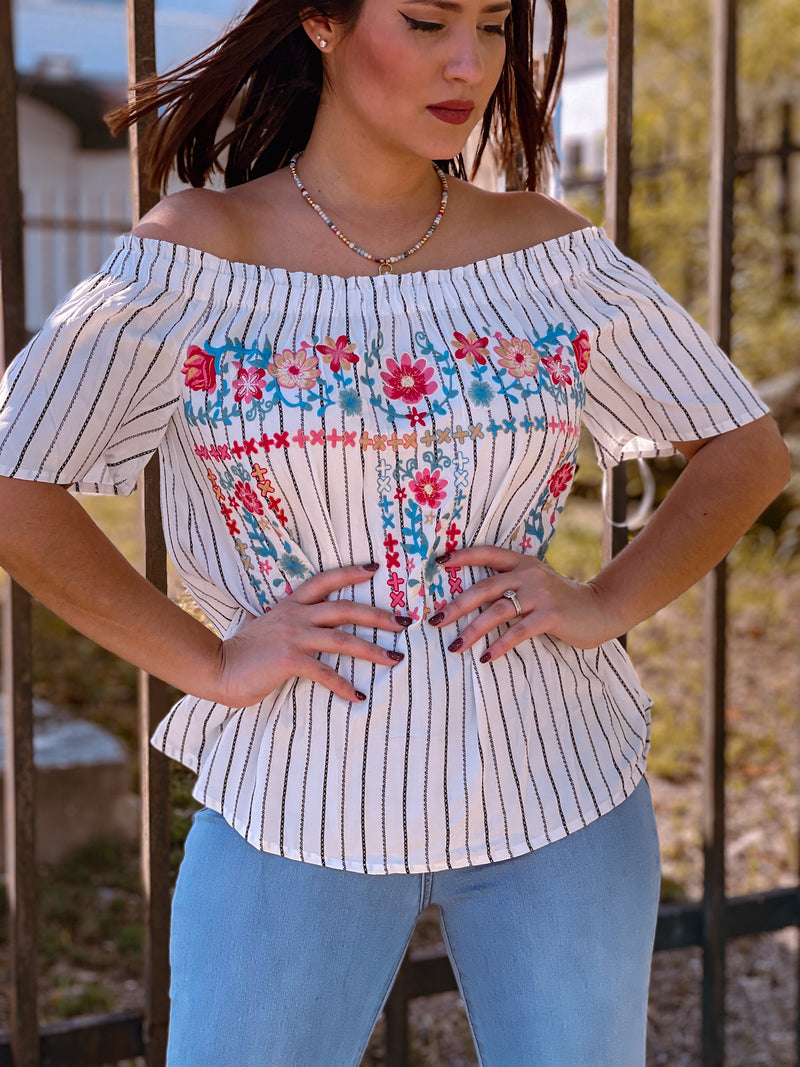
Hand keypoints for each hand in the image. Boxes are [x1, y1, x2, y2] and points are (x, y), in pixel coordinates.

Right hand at [213, 564, 409, 705]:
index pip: (325, 580)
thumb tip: (307, 625)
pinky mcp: (289, 660)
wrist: (218, 668)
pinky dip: (343, 685)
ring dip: (372, 649)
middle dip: (378, 615)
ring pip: (342, 638)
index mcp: (291, 605)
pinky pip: (324, 672)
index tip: (375, 568)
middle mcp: (295, 616)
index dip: (350, 572)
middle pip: (345, 608)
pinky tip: (357, 696)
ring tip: (395, 659)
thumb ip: (290, 622)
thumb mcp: (269, 626)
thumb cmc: (245, 652)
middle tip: (403, 622)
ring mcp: (293, 636)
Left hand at [430, 547, 621, 660]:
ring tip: (455, 646)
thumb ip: (511, 583)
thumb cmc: (561, 600)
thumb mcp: (536, 582)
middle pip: (485, 587)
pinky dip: (500, 645)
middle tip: (436, 620)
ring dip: (473, 630)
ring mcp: (540, 594)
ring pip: (498, 611)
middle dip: (457, 605)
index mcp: (523, 563)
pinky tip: (486, 657)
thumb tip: (472, 598)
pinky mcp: (551, 616)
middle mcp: (529, 574)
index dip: (464, 555)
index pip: (488, 553)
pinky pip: (518, 631)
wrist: (600, 609)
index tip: (439, 562)